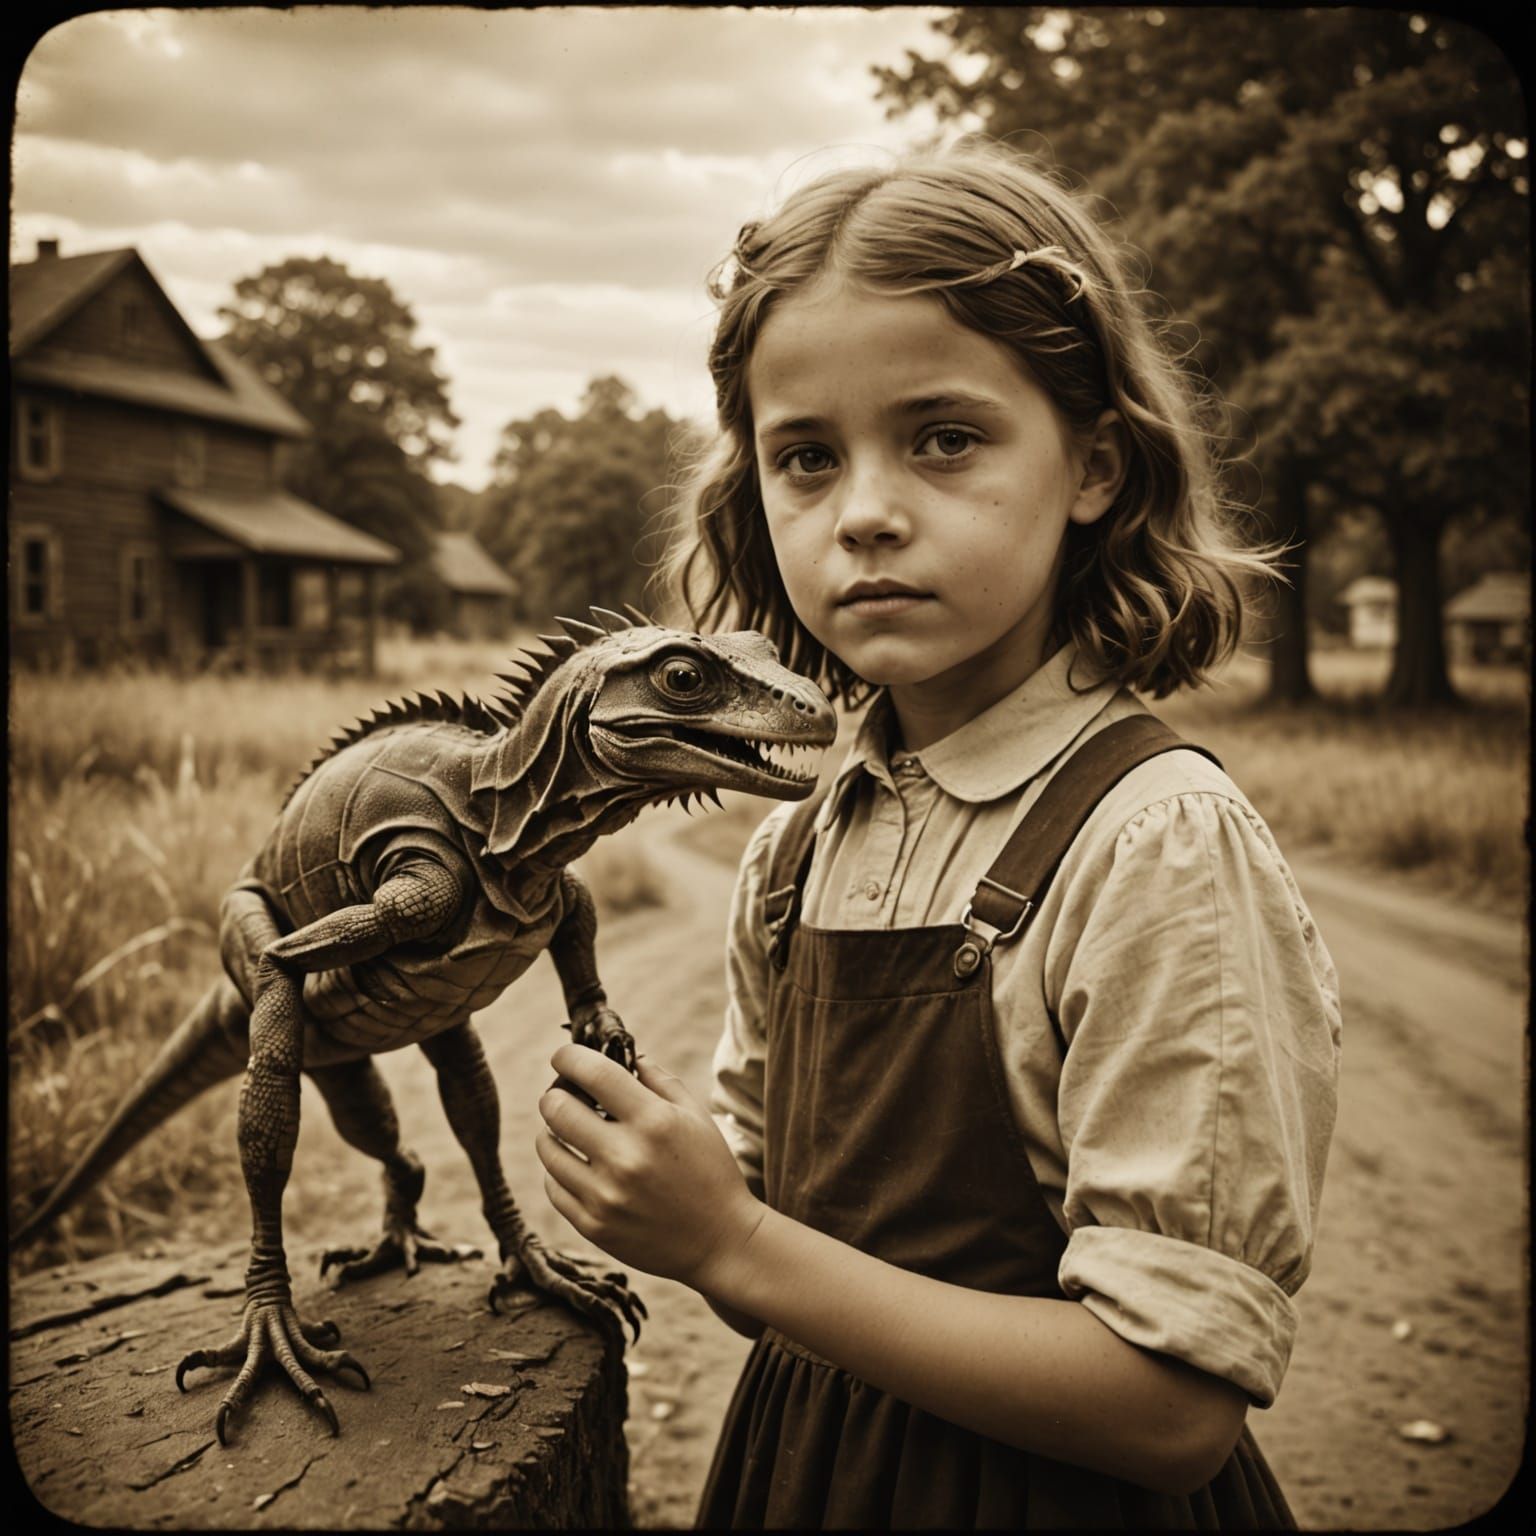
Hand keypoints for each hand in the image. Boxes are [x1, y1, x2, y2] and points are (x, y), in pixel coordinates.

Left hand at [535, 1044, 763, 1291]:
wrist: (721, 1241)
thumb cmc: (710, 1170)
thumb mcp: (695, 1116)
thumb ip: (658, 1079)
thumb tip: (623, 1055)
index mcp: (654, 1122)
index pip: (593, 1073)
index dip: (569, 1057)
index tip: (565, 1057)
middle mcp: (625, 1157)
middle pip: (556, 1108)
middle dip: (556, 1094)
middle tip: (566, 1096)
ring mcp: (605, 1195)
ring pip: (548, 1147)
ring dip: (554, 1132)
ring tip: (572, 1131)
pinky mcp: (593, 1226)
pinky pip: (553, 1186)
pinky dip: (560, 1169)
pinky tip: (579, 1165)